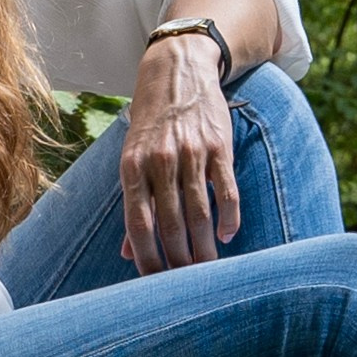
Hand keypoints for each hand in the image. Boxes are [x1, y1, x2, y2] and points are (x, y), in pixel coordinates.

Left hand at [121, 33, 239, 271]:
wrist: (177, 70)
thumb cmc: (151, 122)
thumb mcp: (132, 156)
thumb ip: (133, 203)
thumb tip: (127, 252)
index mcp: (132, 166)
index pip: (138, 223)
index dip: (146, 258)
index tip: (152, 285)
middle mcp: (160, 161)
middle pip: (170, 224)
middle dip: (177, 260)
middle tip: (185, 286)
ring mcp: (190, 153)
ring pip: (198, 213)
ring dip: (204, 247)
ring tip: (207, 270)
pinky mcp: (218, 147)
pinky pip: (226, 190)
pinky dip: (229, 218)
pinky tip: (228, 237)